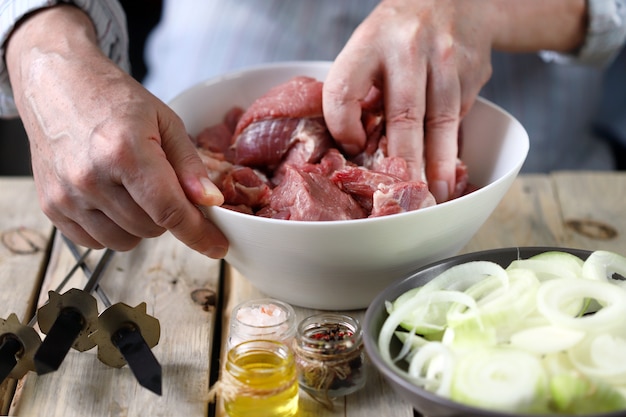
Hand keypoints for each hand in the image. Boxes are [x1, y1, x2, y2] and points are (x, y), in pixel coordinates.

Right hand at [6, 5, 227, 257]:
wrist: (57, 83)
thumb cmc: (113, 98)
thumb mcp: (164, 120)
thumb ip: (189, 165)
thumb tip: (211, 202)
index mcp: (125, 152)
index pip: (170, 211)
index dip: (199, 234)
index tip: (218, 247)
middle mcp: (91, 178)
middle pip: (151, 229)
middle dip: (168, 215)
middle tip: (162, 186)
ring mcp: (67, 195)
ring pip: (124, 241)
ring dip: (141, 225)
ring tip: (134, 189)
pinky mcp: (51, 206)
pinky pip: (95, 241)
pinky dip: (112, 228)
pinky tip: (112, 199)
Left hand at [323, 0, 493, 202]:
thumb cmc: (399, 32)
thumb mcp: (369, 45)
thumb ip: (358, 86)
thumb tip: (354, 144)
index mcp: (370, 41)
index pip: (345, 90)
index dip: (343, 125)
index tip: (353, 146)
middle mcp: (409, 49)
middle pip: (403, 115)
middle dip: (402, 162)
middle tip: (400, 196)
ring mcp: (447, 60)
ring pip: (442, 122)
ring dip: (438, 164)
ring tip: (435, 194)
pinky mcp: (473, 72)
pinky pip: (459, 116)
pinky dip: (451, 145)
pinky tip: (447, 168)